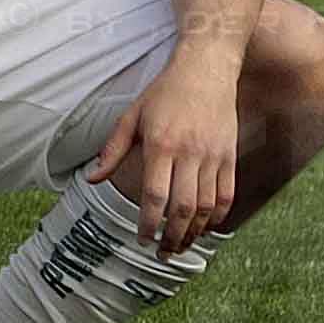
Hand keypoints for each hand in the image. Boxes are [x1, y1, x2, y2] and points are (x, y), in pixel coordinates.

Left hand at [91, 49, 244, 251]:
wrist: (206, 70)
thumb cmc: (164, 93)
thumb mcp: (132, 116)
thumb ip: (113, 150)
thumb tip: (92, 179)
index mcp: (161, 145)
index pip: (155, 196)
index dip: (148, 223)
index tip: (141, 239)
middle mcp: (189, 154)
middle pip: (182, 208)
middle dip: (171, 236)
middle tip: (161, 252)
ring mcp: (213, 157)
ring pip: (206, 207)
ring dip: (194, 232)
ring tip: (180, 245)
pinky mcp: (230, 157)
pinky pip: (226, 196)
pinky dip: (217, 217)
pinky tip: (205, 227)